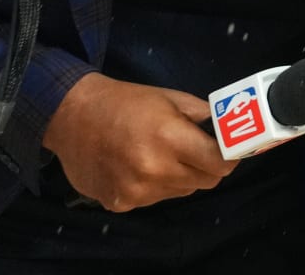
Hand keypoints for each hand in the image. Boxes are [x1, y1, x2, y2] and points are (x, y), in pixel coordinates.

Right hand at [43, 73, 238, 211]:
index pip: (220, 165)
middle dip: (207, 167)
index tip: (228, 150)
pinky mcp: (120, 204)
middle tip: (194, 150)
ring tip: (160, 154)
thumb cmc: (127, 103)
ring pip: (182, 192)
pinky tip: (137, 166)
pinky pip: (155, 199)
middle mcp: (154, 171)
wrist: (72, 117)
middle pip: (205, 182)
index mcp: (170, 139)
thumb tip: (232, 131)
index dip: (229, 157)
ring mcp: (135, 191)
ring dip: (180, 177)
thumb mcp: (173, 99)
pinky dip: (155, 186)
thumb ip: (205, 117)